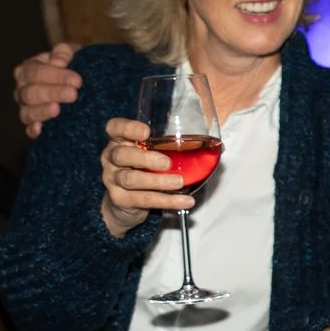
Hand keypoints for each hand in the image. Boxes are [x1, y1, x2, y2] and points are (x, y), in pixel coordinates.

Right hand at [16, 43, 81, 138]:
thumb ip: (63, 53)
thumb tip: (59, 62)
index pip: (36, 72)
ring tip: (57, 110)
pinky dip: (32, 130)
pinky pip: (28, 129)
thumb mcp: (69, 53)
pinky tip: (40, 129)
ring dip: (42, 111)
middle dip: (52, 93)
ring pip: (26, 111)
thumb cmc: (69, 65)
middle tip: (73, 95)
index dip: (55, 76)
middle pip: (30, 92)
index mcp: (27, 69)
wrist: (75, 83)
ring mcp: (25, 108)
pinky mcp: (32, 124)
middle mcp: (22, 89)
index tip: (77, 80)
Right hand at [99, 118, 191, 236]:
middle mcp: (111, 158)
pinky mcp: (121, 200)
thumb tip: (218, 146)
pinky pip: (144, 199)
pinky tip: (184, 201)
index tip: (145, 132)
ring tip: (179, 182)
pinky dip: (166, 200)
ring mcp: (113, 180)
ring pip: (131, 179)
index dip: (127, 128)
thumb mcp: (153, 153)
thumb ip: (173, 146)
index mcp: (119, 141)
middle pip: (121, 155)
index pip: (115, 128)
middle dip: (145, 159)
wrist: (126, 202)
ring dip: (158, 181)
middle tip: (167, 163)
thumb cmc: (145, 169)